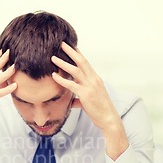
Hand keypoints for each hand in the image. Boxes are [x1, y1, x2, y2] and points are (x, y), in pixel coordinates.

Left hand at [51, 42, 127, 159]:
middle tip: (62, 43)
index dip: (78, 53)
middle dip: (71, 51)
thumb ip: (79, 99)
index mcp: (96, 79)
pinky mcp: (86, 94)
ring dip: (63, 63)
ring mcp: (90, 86)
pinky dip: (61, 79)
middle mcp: (94, 79)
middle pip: (82, 61)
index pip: (86, 62)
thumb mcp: (89, 101)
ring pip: (75, 70)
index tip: (70, 46)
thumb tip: (71, 101)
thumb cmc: (100, 111)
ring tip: (53, 58)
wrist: (108, 119)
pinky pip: (71, 85)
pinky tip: (54, 76)